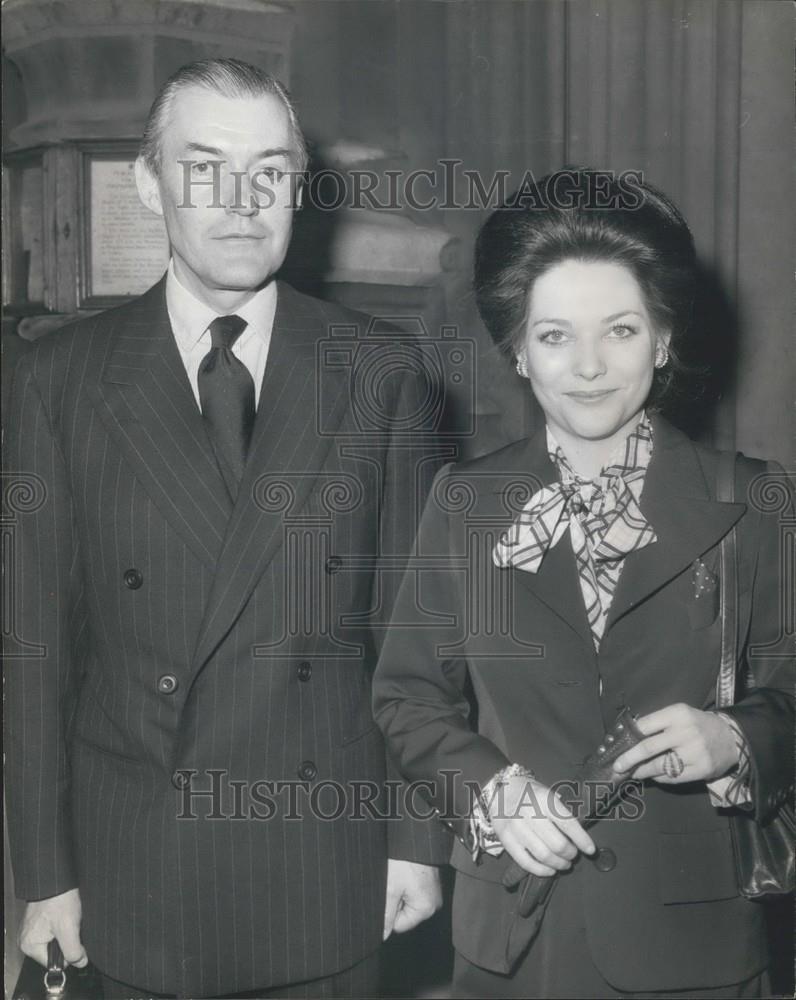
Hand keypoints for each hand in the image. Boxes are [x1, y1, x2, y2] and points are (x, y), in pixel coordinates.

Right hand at [19, 887, 87, 968]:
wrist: (57, 877)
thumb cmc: (59, 899)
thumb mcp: (69, 928)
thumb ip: (73, 950)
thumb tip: (80, 962)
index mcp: (30, 946)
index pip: (54, 963)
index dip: (68, 951)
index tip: (72, 935)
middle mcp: (28, 939)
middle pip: (55, 951)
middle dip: (66, 939)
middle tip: (69, 923)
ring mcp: (33, 929)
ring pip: (56, 940)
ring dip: (66, 931)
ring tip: (66, 916)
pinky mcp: (40, 920)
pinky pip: (55, 929)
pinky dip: (63, 923)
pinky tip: (64, 913)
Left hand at [383, 859, 441, 939]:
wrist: (415, 837)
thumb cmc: (405, 860)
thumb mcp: (391, 889)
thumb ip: (386, 915)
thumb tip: (382, 936)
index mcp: (426, 908)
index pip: (399, 925)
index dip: (389, 911)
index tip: (388, 894)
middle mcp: (433, 903)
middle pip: (404, 913)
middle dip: (395, 900)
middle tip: (393, 883)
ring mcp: (432, 892)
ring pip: (406, 901)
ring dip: (399, 891)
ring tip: (397, 875)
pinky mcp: (429, 882)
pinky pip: (412, 891)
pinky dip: (404, 883)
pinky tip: (402, 872)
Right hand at [489, 775, 595, 877]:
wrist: (501, 789)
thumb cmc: (530, 793)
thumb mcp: (548, 793)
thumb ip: (562, 812)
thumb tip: (579, 837)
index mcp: (544, 799)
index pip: (568, 824)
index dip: (582, 840)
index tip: (590, 850)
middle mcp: (529, 813)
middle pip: (557, 844)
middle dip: (570, 854)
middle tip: (573, 855)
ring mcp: (516, 828)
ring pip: (543, 856)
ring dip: (558, 864)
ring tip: (564, 863)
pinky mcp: (506, 839)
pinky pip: (526, 862)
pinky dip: (541, 870)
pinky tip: (550, 870)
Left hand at [613, 704, 738, 782]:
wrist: (730, 737)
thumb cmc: (697, 724)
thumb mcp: (679, 714)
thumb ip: (658, 723)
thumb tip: (630, 737)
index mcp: (677, 714)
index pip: (645, 725)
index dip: (628, 737)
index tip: (617, 745)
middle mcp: (685, 732)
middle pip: (648, 747)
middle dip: (628, 759)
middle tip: (617, 766)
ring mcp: (694, 752)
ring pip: (659, 766)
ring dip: (641, 771)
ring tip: (632, 772)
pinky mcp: (701, 769)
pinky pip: (673, 777)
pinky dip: (659, 778)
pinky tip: (653, 776)